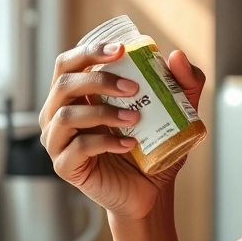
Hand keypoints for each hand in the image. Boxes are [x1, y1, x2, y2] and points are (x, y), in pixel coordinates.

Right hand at [38, 42, 205, 220]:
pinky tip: (129, 144)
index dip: (90, 51)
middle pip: (64, 84)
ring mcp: (58, 141)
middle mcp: (59, 114)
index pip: (69, 63)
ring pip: (66, 115)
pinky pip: (78, 147)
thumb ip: (183, 83)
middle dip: (98, 80)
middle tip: (133, 89)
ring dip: (103, 113)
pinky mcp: (65, 166)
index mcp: (76, 95)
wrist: (151, 190)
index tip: (121, 50)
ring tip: (135, 118)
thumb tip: (176, 56)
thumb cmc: (154, 147)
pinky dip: (105, 142)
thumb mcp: (176, 111)